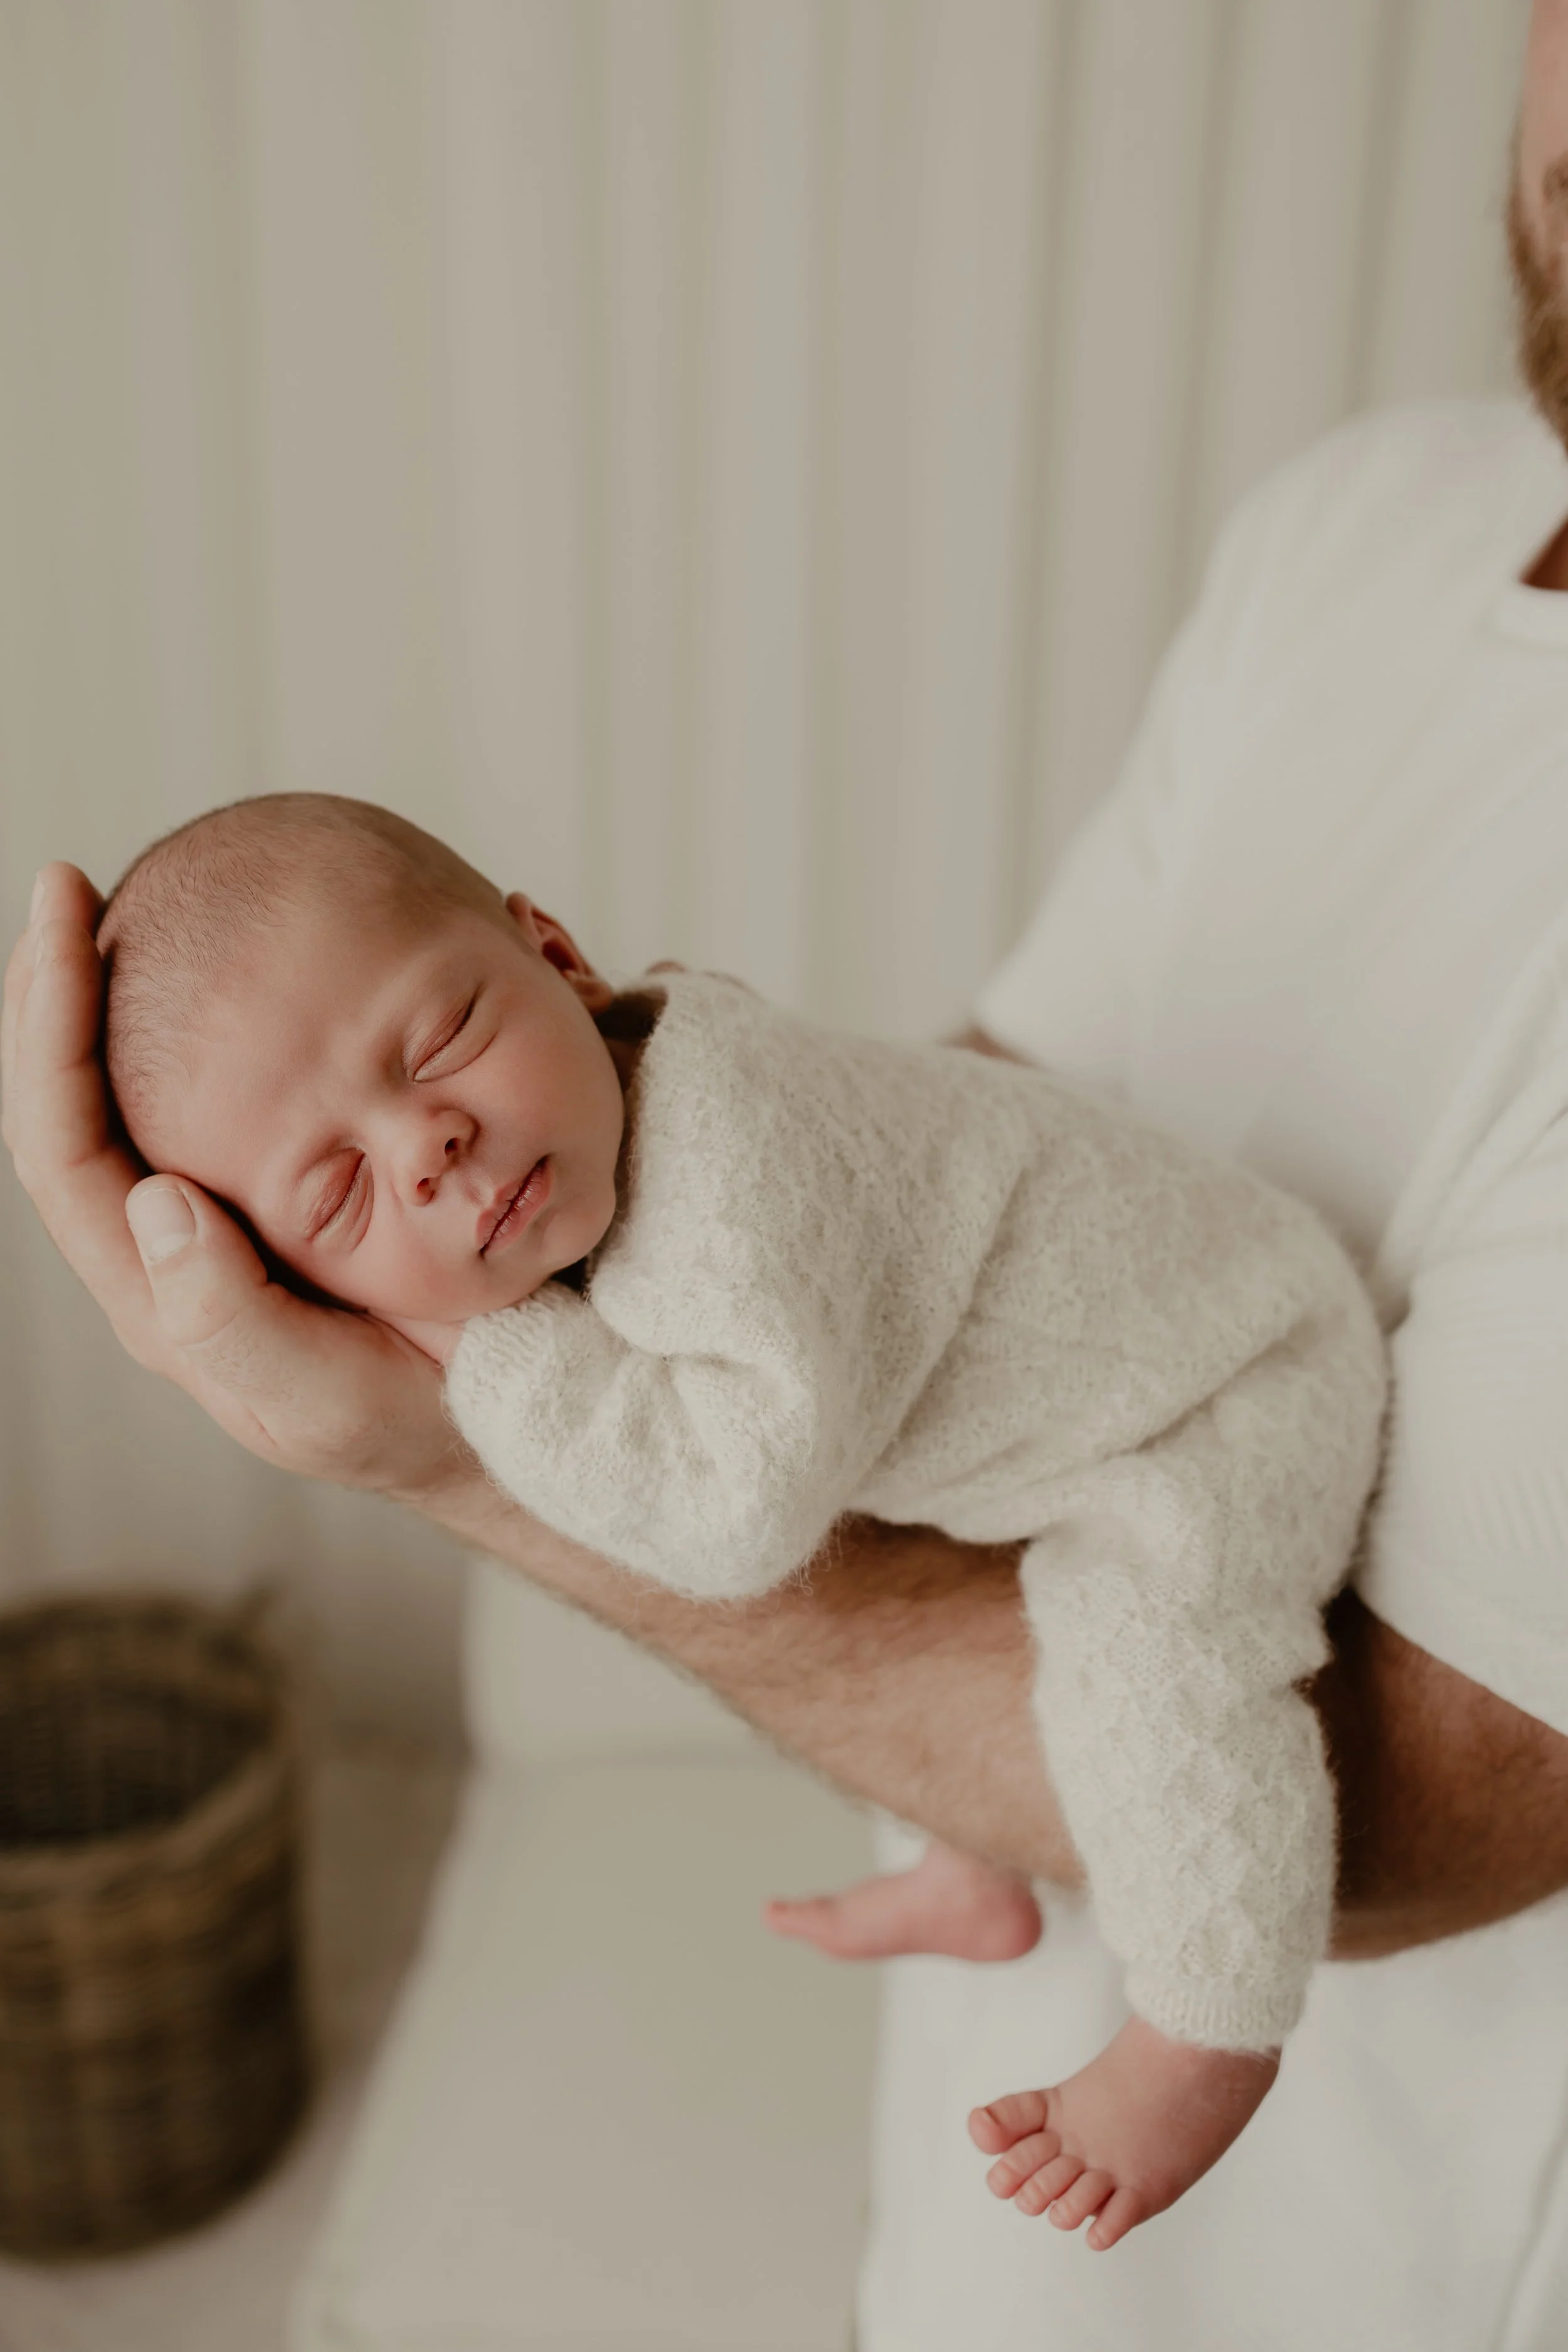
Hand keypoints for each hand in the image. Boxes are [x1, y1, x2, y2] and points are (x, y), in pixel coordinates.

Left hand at [2, 866, 464, 1498]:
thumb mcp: (326, 1398)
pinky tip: (223, 962)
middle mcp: (172, 1246)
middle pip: (71, 1104)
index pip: (63, 1146)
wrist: (513, 1420)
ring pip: (129, 1092)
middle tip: (65, 887)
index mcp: (163, 1293)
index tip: (62, 923)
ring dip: (112, 997)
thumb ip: (231, 1321)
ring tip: (114, 905)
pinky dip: (199, 1020)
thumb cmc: (417, 1422)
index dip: (44, 1033)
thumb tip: (153, 1200)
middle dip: (54, 991)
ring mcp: (223, 1215)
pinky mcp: (285, 1188)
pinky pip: (213, 1094)